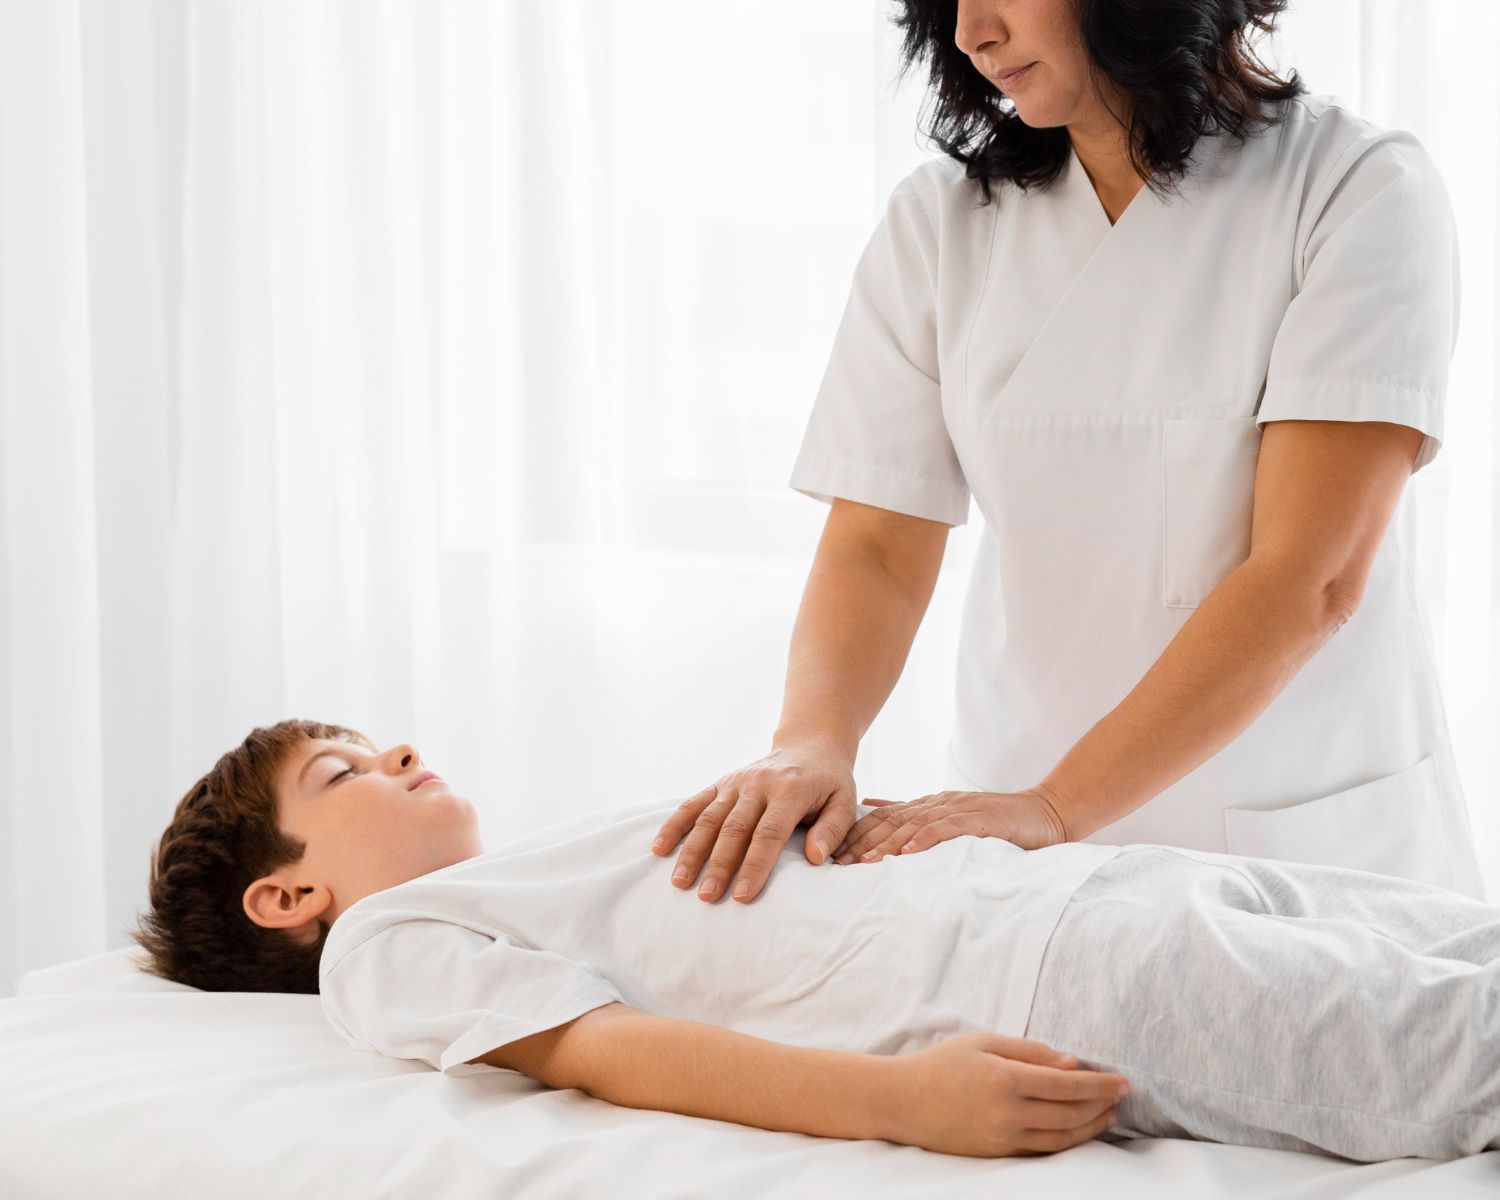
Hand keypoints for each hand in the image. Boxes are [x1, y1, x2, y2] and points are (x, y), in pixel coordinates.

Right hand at [651, 739, 857, 902]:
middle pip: (734, 829)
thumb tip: (817, 859)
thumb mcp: (845, 801)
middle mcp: (758, 784)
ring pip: (709, 818)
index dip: (754, 866)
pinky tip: (660, 848)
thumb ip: (832, 830)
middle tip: (706, 897)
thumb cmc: (829, 782)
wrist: (810, 745)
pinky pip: (693, 803)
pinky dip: (675, 825)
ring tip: (680, 882)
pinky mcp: (721, 783)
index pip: (769, 833)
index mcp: (789, 791)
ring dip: (692, 850)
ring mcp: (735, 782)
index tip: (741, 896)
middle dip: (719, 865)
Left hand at [832, 787, 1067, 863]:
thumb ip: (916, 816)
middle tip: (839, 863)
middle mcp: (940, 804)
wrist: (1046, 812)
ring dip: (888, 844)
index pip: (886, 817)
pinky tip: (909, 853)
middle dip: (863, 842)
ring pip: (915, 825)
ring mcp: (960, 809)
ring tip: (866, 863)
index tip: (834, 853)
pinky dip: (926, 840)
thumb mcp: (952, 818)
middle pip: (893, 821)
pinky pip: (948, 829)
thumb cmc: (1000, 821)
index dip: (858, 834)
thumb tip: (871, 807)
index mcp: (931, 806)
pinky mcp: (980, 819)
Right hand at [875, 1032, 1128, 1157]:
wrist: (903, 1101)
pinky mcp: (998, 1154)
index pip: (1067, 1085)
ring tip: (1108, 1114)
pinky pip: (1042, 1151)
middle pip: (1070, 1113)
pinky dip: (1068, 1142)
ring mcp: (1003, 1138)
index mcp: (1005, 1078)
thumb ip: (1030, 1051)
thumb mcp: (983, 1042)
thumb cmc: (942, 1063)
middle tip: (1122, 1094)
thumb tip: (1072, 1064)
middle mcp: (1007, 1113)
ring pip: (1061, 1138)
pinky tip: (1079, 1131)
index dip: (1099, 1083)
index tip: (1123, 1080)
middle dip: (1101, 1104)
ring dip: (1091, 1127)